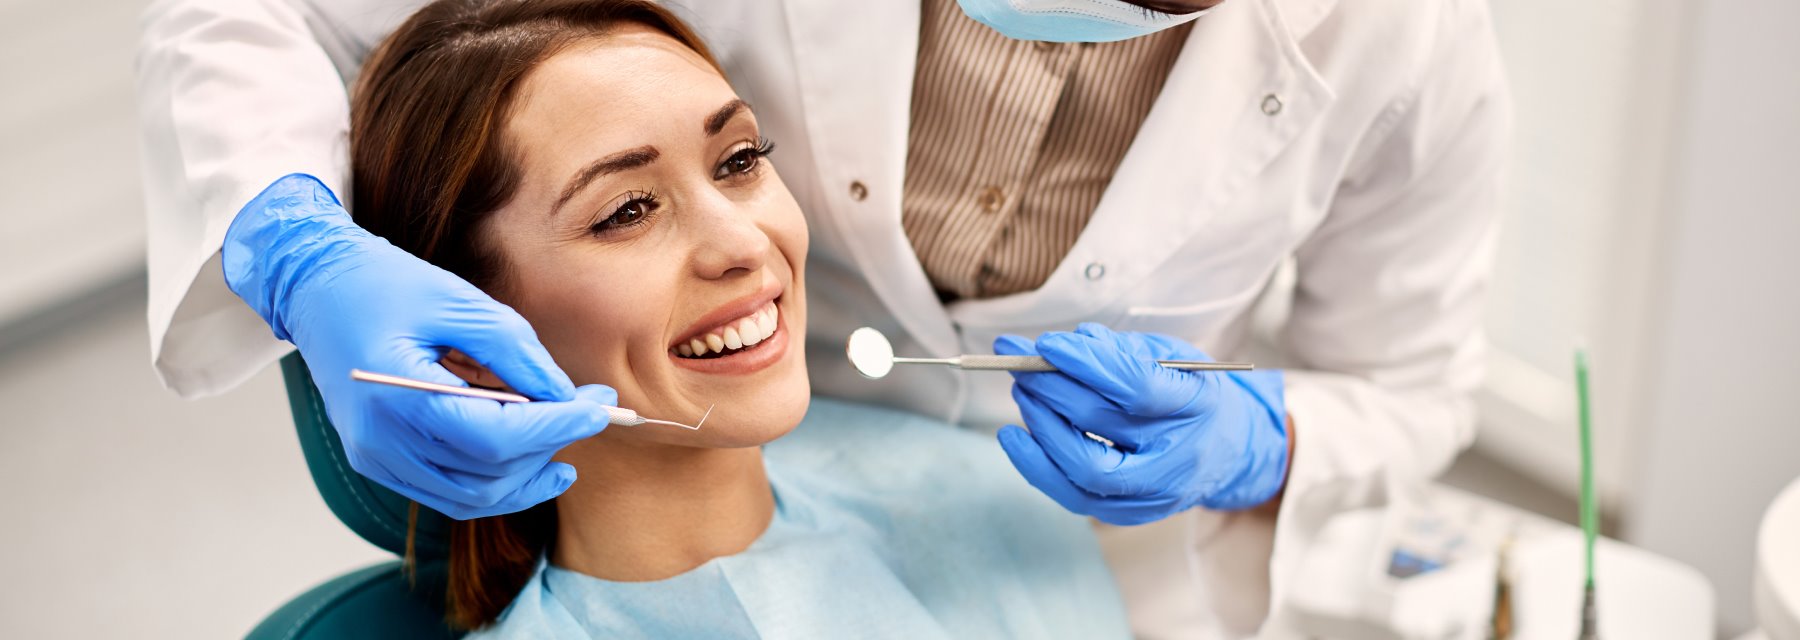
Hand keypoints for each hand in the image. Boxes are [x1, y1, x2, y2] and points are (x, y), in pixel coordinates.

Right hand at [223, 174, 613, 518]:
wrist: (315, 288)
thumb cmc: (382, 283)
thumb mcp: (458, 300)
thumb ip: (516, 352)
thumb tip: (566, 395)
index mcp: (397, 395)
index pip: (496, 437)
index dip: (557, 427)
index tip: (601, 407)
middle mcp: (382, 441)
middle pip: (488, 473)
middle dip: (550, 446)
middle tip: (590, 410)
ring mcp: (376, 457)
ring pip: (471, 496)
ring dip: (527, 475)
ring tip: (566, 439)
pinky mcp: (378, 461)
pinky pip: (447, 492)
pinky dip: (494, 482)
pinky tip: (530, 460)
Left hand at [994, 323, 1287, 524]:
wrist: (1224, 450)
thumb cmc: (1188, 393)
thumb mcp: (1172, 356)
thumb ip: (1123, 349)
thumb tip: (1069, 345)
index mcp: (1196, 403)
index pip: (1136, 385)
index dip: (1086, 363)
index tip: (1047, 344)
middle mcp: (1178, 454)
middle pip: (1101, 423)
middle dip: (1050, 388)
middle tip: (1022, 362)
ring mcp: (1153, 492)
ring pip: (1084, 467)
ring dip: (1041, 424)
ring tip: (1023, 391)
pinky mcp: (1127, 514)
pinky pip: (1073, 495)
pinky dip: (1036, 465)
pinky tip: (1014, 437)